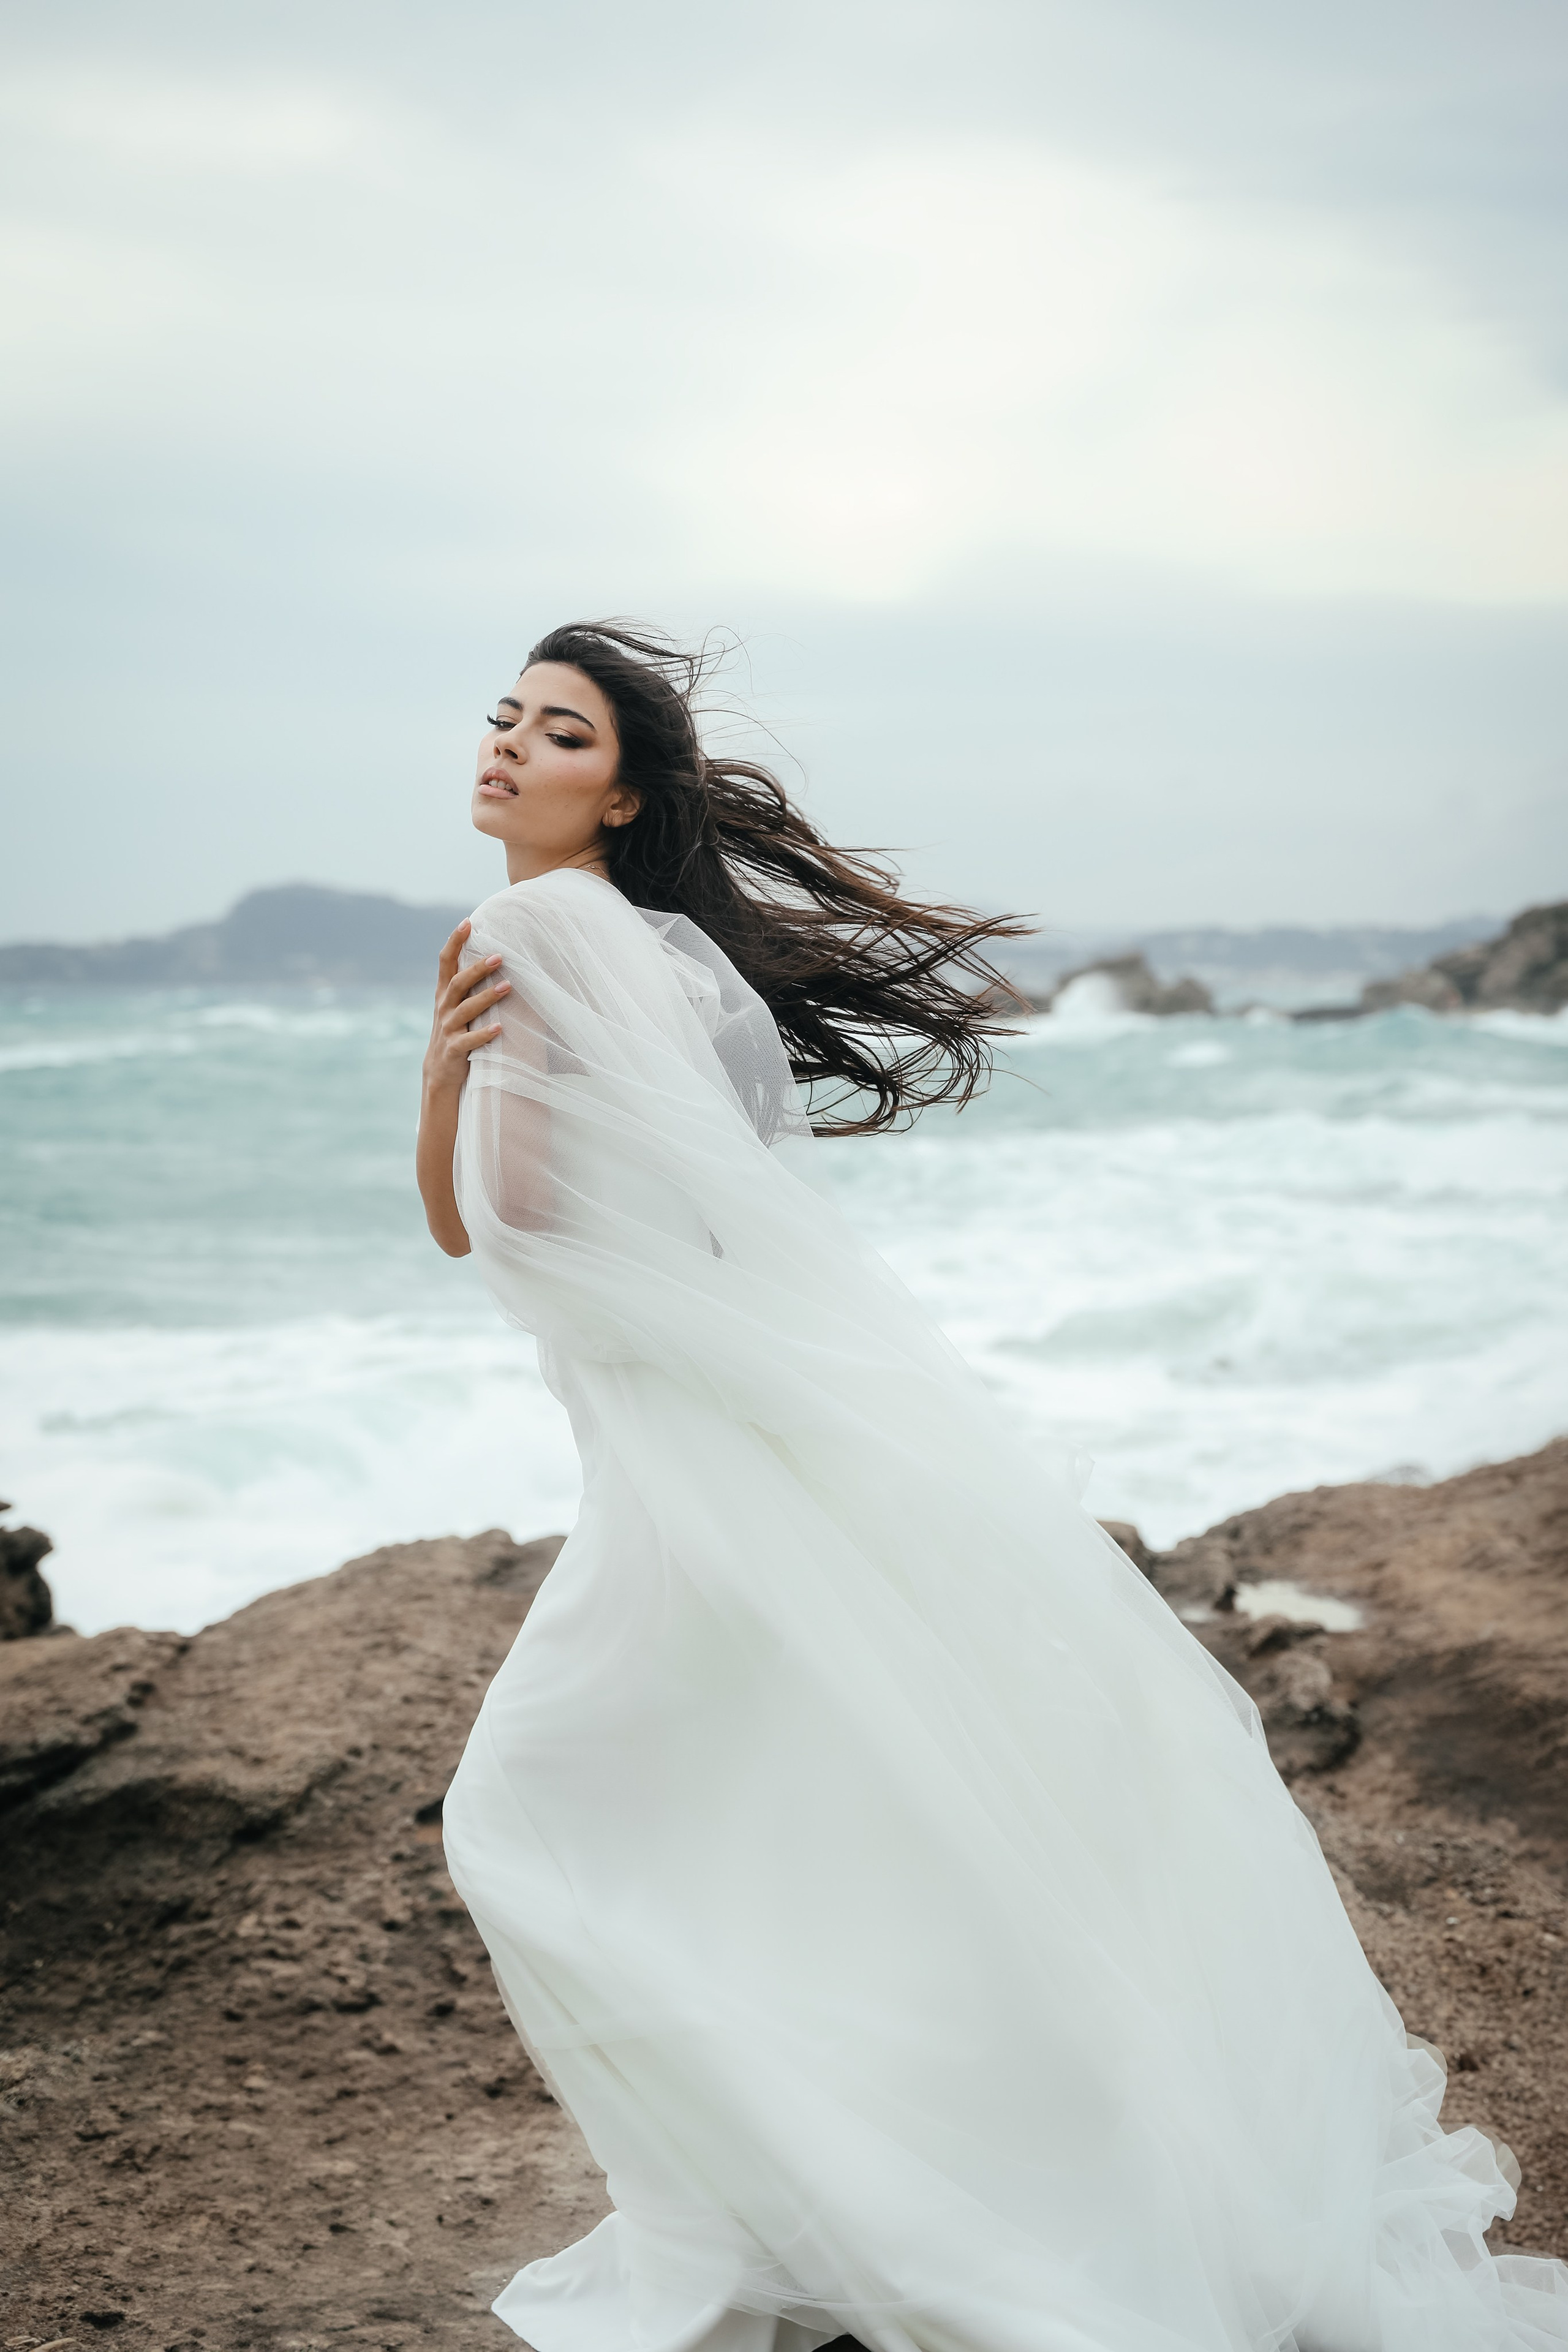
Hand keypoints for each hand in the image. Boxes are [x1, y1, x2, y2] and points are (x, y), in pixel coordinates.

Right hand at [423, 921, 510, 1096]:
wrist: (440, 1070)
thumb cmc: (457, 1030)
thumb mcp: (457, 1004)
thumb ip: (468, 984)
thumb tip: (494, 956)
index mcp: (445, 992)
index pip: (446, 961)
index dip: (455, 941)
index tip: (468, 922)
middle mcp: (444, 1007)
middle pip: (459, 982)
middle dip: (478, 968)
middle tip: (500, 956)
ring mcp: (448, 1028)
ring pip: (466, 1009)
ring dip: (487, 997)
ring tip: (508, 987)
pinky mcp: (454, 1048)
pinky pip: (468, 1041)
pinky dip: (483, 1034)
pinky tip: (499, 1028)